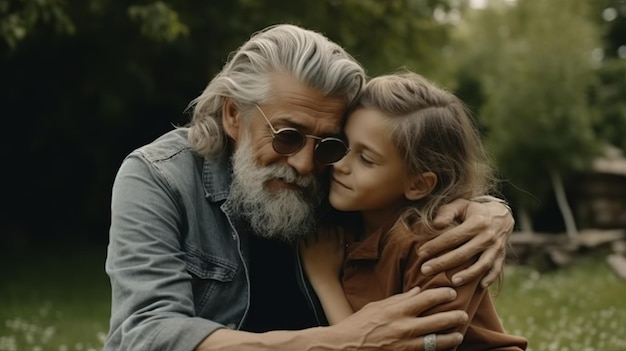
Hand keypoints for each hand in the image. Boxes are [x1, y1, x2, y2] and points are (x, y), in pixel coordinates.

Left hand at [299, 227, 345, 284]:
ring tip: (311, 237)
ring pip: (311, 234)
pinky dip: (302, 241)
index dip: (328, 228)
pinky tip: (303, 242)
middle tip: (319, 232)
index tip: (327, 229)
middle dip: (319, 230)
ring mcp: (312, 246)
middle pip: (320, 230)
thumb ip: (341, 243)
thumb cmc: (334, 270)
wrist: (325, 280)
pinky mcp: (304, 252)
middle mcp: (322, 242)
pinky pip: (301, 242)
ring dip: (311, 235)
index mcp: (332, 242)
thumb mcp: (341, 254)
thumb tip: (341, 235)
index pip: (330, 229)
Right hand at [332, 287, 466, 349]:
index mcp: (397, 310)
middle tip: (463, 314)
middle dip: (454, 317)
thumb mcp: (377, 306)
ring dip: (450, 338)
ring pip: (436, 341)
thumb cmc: (358, 324)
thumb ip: (399, 299)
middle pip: (438, 320)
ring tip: (458, 335)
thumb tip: (417, 291)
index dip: (443, 294)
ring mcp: (406, 345)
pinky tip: (443, 349)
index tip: (451, 293)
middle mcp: (404, 327)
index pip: (427, 298)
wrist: (345, 347)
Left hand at [418, 198, 513, 287]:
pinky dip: (489, 279)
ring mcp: (496, 248)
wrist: (502, 216)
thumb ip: (447, 212)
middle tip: (425, 270)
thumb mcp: (461, 205)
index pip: (453, 237)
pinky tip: (479, 287)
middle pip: (463, 254)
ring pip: (481, 265)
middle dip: (442, 263)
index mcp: (476, 223)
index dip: (436, 245)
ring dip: (467, 275)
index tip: (421, 252)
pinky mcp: (501, 257)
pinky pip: (496, 270)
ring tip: (452, 282)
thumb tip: (436, 224)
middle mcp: (487, 236)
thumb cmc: (474, 211)